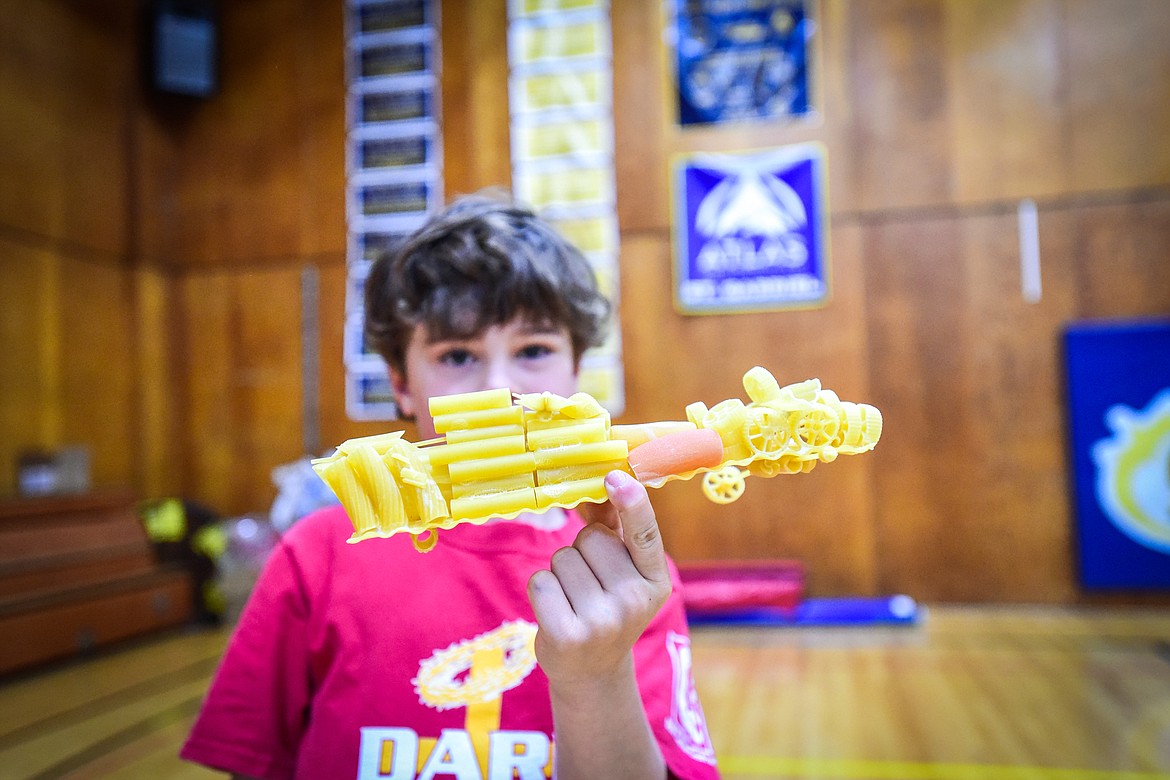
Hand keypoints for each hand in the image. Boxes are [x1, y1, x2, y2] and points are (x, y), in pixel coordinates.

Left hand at [526, 470, 672, 687]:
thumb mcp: (623, 574)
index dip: (631, 502)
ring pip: (562, 557)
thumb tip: (602, 483)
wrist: (592, 672)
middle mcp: (634, 601)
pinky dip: (543, 590)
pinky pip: (541, 581)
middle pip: (590, 537)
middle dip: (582, 550)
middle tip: (591, 584)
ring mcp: (602, 621)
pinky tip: (558, 611)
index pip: (644, 534)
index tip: (615, 477)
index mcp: (654, 581)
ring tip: (575, 600)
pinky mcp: (567, 635)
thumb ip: (615, 528)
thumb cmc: (606, 608)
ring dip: (560, 572)